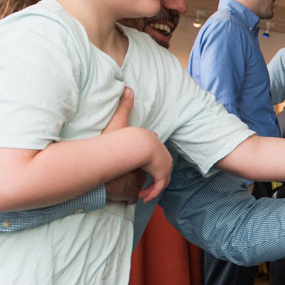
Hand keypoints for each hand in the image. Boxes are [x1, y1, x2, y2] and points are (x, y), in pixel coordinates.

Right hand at [101, 87, 166, 202]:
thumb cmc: (123, 136)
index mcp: (151, 142)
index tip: (149, 159)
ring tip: (142, 193)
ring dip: (152, 187)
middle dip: (154, 174)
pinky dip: (152, 192)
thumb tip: (128, 87)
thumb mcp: (121, 121)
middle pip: (161, 165)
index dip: (154, 155)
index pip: (156, 148)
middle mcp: (160, 153)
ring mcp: (163, 164)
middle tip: (146, 185)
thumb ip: (124, 106)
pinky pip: (159, 186)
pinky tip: (143, 196)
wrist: (133, 146)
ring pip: (161, 178)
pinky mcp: (162, 173)